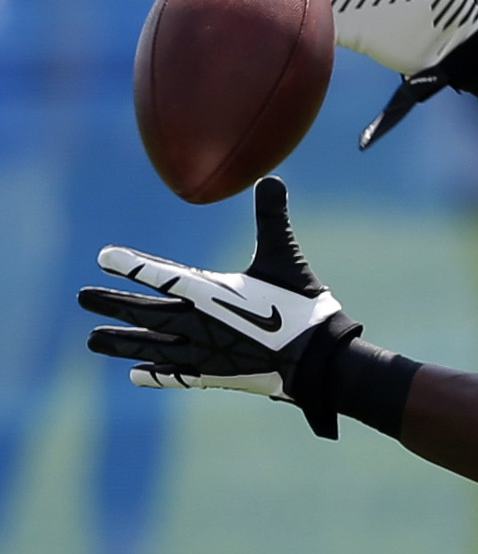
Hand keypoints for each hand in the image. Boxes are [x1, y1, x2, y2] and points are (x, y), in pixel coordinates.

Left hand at [79, 178, 361, 438]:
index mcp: (211, 293)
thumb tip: (271, 178)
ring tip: (93, 340)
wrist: (318, 361)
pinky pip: (177, 375)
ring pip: (151, 346)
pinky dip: (156, 375)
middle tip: (83, 297)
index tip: (105, 256)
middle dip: (112, 302)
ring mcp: (204, 352)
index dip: (132, 264)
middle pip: (145, 312)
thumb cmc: (302, 306)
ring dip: (121, 342)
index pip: (162, 275)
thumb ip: (273, 219)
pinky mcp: (216, 374)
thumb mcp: (286, 258)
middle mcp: (198, 323)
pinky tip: (135, 374)